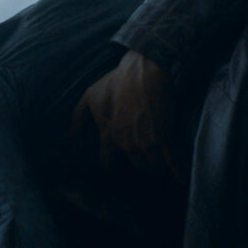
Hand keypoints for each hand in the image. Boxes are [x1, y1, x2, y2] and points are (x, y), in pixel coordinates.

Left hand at [70, 50, 180, 179]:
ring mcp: (145, 143)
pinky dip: (175, 171)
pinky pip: (170, 164)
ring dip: (157, 169)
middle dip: (141, 164)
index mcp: (108, 136)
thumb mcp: (91, 96)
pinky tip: (179, 176)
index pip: (108, 162)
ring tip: (162, 167)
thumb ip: (78, 116)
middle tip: (148, 160)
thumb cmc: (117, 81)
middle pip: (136, 166)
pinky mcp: (164, 139)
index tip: (119, 164)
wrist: (145, 70)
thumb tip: (68, 134)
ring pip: (152, 168)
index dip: (114, 164)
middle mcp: (125, 144)